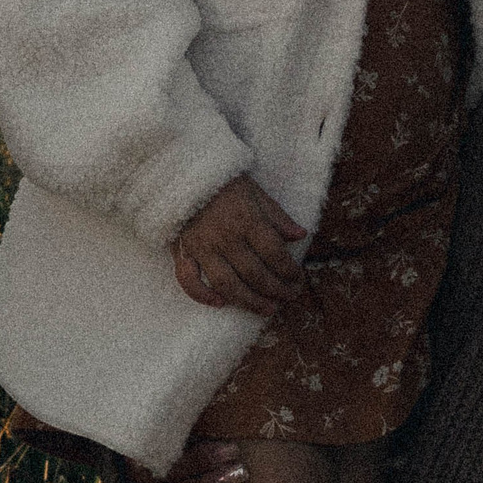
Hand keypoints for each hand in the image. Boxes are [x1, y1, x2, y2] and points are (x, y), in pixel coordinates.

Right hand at [172, 174, 306, 316]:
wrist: (184, 172)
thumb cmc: (224, 183)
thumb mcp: (256, 192)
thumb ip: (277, 216)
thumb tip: (300, 235)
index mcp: (246, 220)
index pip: (274, 253)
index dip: (290, 270)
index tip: (298, 277)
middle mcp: (225, 237)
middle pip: (255, 274)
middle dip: (277, 290)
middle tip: (289, 296)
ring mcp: (202, 247)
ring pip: (227, 284)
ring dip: (250, 302)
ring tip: (267, 309)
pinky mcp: (182, 251)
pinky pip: (188, 280)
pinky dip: (202, 295)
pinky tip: (220, 303)